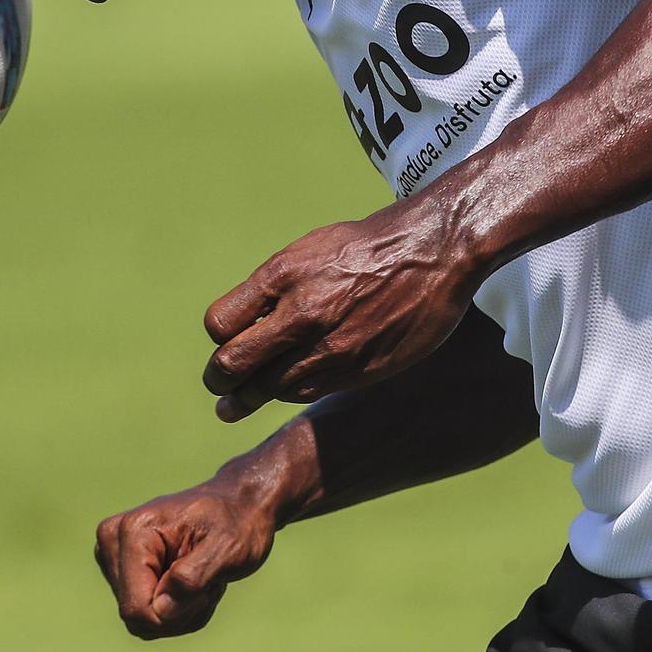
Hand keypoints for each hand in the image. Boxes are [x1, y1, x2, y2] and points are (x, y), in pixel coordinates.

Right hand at [93, 480, 277, 639]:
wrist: (238, 507)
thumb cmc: (236, 524)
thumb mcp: (227, 548)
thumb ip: (192, 579)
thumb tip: (160, 611)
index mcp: (133, 531)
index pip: (137, 607)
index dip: (176, 613)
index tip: (207, 585)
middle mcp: (113, 541)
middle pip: (137, 616)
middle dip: (179, 612)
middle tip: (209, 581)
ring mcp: (113, 555)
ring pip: (141, 620)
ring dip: (181, 613)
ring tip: (204, 580)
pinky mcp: (122, 570)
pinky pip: (146, 616)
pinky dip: (177, 611)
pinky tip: (194, 584)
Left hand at [202, 203, 474, 421]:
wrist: (433, 253)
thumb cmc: (367, 247)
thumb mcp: (309, 251)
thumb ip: (273, 290)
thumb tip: (242, 325)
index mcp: (284, 277)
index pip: (219, 326)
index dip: (220, 337)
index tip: (228, 339)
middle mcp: (302, 315)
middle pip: (232, 366)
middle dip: (220, 379)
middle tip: (219, 386)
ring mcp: (330, 348)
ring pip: (268, 388)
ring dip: (251, 395)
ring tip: (237, 403)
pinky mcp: (357, 371)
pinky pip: (306, 393)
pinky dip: (291, 392)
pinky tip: (289, 386)